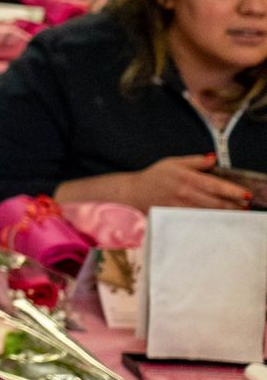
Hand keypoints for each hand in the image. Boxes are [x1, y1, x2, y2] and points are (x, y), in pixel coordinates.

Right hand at [127, 154, 252, 210]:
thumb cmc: (155, 177)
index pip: (214, 185)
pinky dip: (210, 220)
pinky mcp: (177, 217)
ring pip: (209, 213)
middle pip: (215, 202)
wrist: (134, 193)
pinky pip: (197, 220)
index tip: (246, 194)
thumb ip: (195, 161)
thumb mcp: (173, 162)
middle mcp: (184, 193)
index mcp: (185, 177)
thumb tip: (213, 159)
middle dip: (233, 205)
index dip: (232, 191)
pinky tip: (218, 220)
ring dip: (225, 214)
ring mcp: (180, 207)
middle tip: (246, 206)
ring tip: (237, 212)